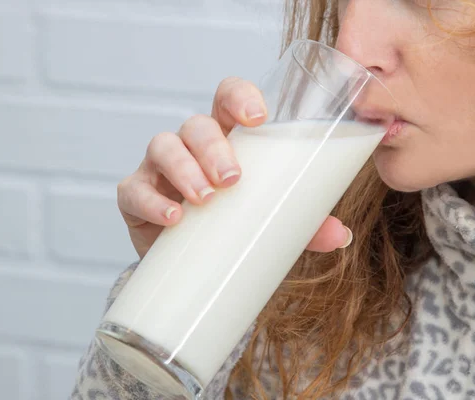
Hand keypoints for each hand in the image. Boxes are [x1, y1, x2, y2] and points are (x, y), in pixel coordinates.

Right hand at [117, 77, 352, 258]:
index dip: (239, 96)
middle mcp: (191, 145)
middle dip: (214, 147)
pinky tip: (172, 218)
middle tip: (233, 179)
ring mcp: (159, 169)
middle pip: (197, 125)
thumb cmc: (235, 226)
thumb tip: (341, 236)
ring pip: (163, 146)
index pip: (227, 97)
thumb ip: (303, 224)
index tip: (259, 117)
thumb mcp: (271, 221)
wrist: (195, 265)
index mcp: (228, 138)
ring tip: (206, 199)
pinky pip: (133, 189)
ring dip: (184, 168)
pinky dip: (150, 201)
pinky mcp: (136, 197)